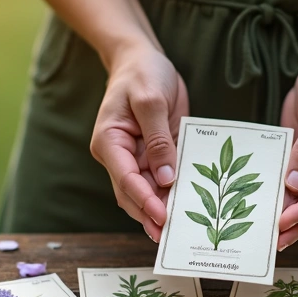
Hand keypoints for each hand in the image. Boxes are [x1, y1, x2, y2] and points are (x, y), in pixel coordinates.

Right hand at [89, 45, 189, 241]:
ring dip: (161, 209)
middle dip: (150, 215)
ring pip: (146, 192)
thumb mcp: (151, 99)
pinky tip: (189, 207)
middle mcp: (119, 155)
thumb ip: (158, 139)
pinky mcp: (153, 155)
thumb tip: (166, 178)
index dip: (144, 200)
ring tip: (181, 230)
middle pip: (132, 194)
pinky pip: (162, 180)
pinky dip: (173, 193)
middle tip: (170, 236)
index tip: (161, 216)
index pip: (125, 178)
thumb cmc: (142, 73)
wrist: (143, 60)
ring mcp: (136, 157)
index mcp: (109, 141)